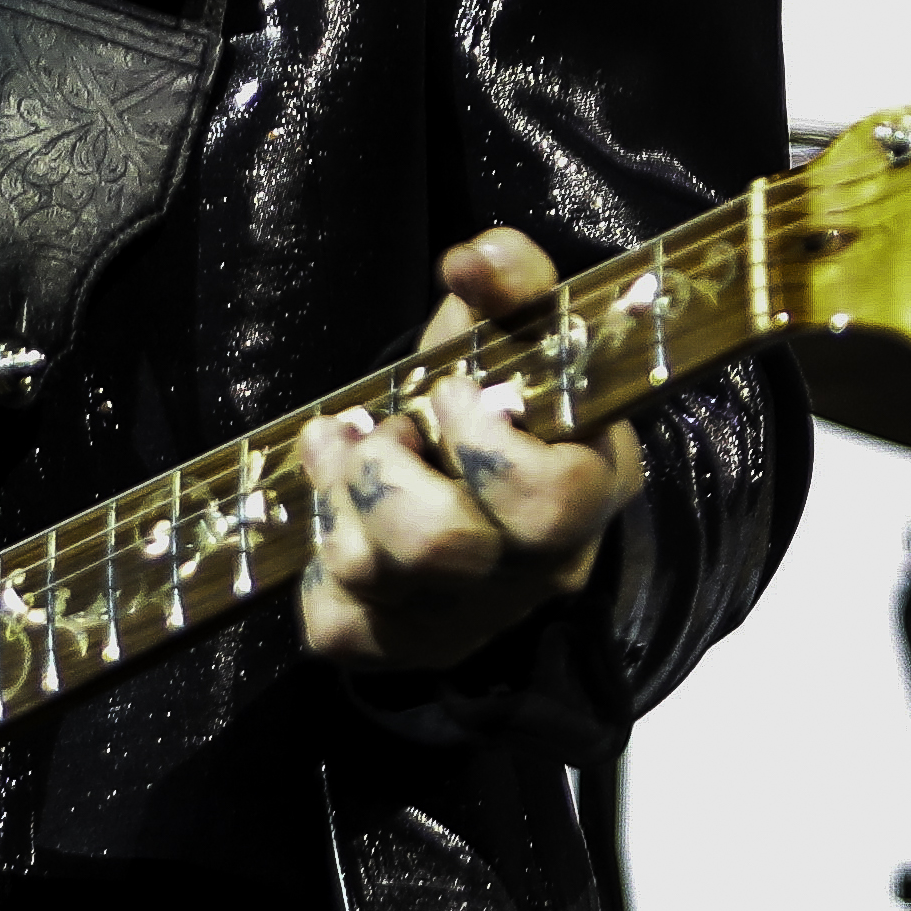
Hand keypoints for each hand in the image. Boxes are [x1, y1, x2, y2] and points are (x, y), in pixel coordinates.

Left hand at [296, 228, 643, 673]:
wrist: (474, 464)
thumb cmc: (502, 387)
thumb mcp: (518, 326)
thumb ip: (514, 279)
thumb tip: (471, 261)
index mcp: (591, 490)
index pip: (547, 503)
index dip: (481, 441)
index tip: (453, 391)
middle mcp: (537, 573)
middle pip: (441, 546)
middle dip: (384, 464)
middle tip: (385, 428)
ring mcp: (467, 621)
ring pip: (373, 574)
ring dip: (340, 491)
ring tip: (355, 453)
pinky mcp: (399, 648)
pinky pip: (332, 625)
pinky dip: (318, 557)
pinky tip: (340, 512)